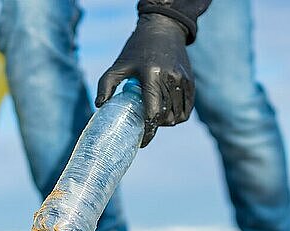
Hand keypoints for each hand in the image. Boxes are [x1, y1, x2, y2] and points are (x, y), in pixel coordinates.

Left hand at [96, 13, 194, 147]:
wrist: (164, 28)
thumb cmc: (136, 49)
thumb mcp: (118, 65)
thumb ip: (105, 85)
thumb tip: (99, 106)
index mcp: (151, 75)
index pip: (152, 113)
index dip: (148, 132)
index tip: (141, 142)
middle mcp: (170, 78)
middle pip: (165, 117)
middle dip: (154, 126)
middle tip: (144, 125)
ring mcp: (183, 80)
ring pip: (177, 116)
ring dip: (166, 122)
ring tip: (154, 117)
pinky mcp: (191, 82)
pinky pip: (186, 110)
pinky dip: (177, 117)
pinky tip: (167, 114)